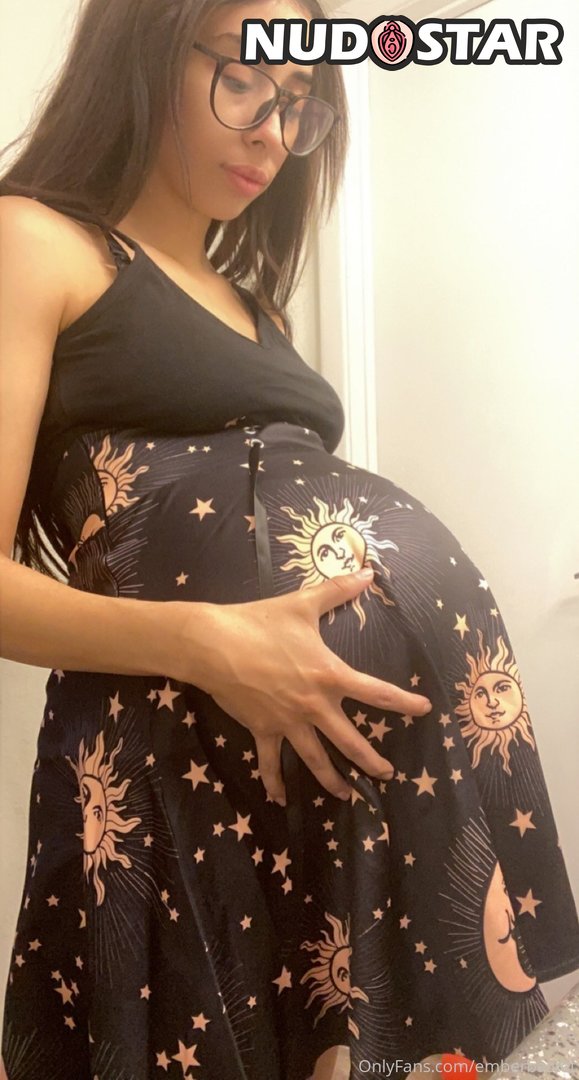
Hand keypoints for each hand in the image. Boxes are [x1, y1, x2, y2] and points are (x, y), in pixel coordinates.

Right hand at [174, 570, 431, 804]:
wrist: (215, 645)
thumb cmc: (261, 622)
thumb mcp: (302, 603)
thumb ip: (338, 589)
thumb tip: (368, 571)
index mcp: (330, 675)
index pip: (377, 692)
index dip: (404, 703)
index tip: (424, 711)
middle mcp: (314, 705)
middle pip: (350, 741)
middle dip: (371, 761)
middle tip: (387, 775)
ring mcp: (288, 722)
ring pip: (316, 760)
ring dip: (332, 781)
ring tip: (347, 797)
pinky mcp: (263, 730)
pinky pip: (270, 762)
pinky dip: (275, 782)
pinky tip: (280, 800)